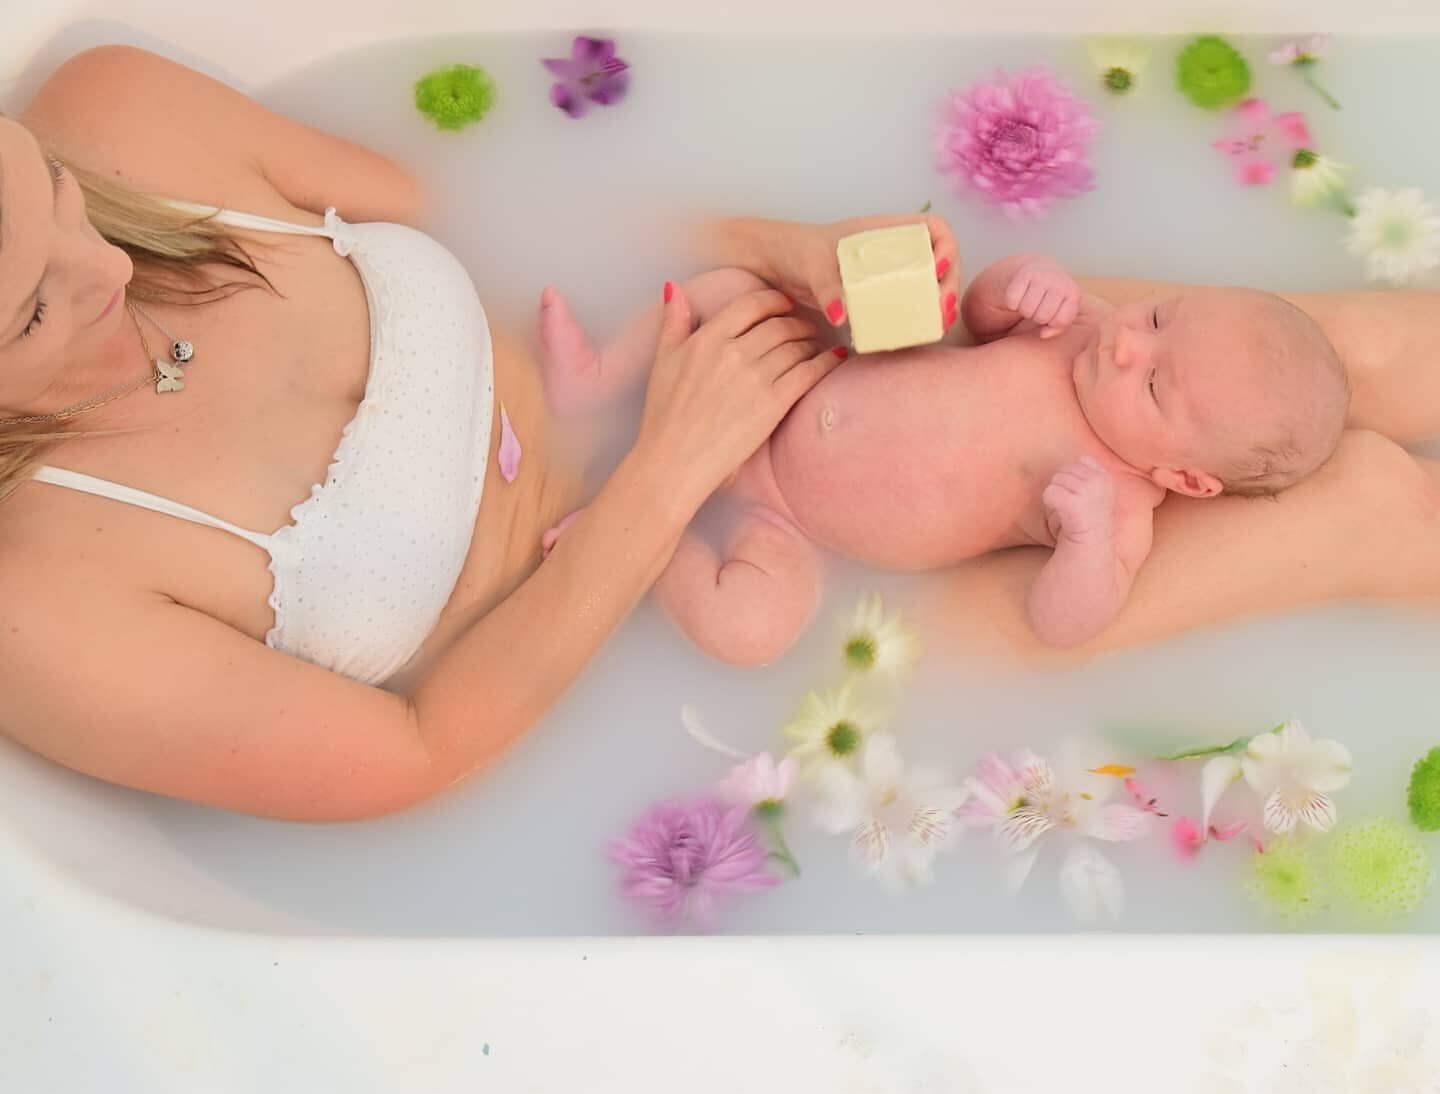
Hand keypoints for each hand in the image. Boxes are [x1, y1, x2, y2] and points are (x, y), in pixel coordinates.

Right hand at [634, 282, 845, 509]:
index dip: (775, 301)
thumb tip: (675, 288)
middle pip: (780, 325)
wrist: (673, 460)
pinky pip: (808, 373)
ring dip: (811, 342)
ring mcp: (756, 378)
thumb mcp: (663, 361)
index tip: (784, 304)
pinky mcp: (773, 404)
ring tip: (815, 345)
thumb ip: (673, 322)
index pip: (752, 305)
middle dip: (796, 323)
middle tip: (805, 328)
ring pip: (797, 347)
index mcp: (708, 338)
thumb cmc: (664, 416)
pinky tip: (834, 358)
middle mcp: (734, 352)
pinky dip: (825, 362)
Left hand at [762, 214, 960, 330]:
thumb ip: (826, 287)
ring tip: (937, 327)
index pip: (933, 229)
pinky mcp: (878, 298)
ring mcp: (888, 275)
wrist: (778, 266)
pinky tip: (913, 336)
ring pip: (928, 287)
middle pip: (940, 262)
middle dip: (949, 285)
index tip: (937, 269)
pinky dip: (916, 320)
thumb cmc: (796, 251)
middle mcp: (894, 252)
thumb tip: (841, 316)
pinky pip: (907, 307)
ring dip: (939, 307)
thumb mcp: (811, 264)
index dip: (946, 247)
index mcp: (886, 232)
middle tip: (942, 310)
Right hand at [1004, 257, 1080, 338]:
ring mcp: (1041, 277)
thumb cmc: (1052, 297)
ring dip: (1024, 310)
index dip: (1052, 323)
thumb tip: (1043, 334)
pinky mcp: (1023, 274)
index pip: (1060, 321)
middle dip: (1037, 317)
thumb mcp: (1061, 311)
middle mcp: (1059, 282)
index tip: (1051, 315)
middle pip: (1041, 317)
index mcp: (1073, 293)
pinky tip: (1019, 296)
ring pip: (1026, 309)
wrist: (1040, 268)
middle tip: (1038, 308)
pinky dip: (1013, 303)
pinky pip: (1012, 301)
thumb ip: (1057, 328)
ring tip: (1029, 302)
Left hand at [1042, 458, 1115, 546]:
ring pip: (1055, 480)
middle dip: (1063, 487)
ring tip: (1067, 511)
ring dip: (1056, 496)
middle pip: (1064, 470)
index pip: (1080, 461)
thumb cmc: (1087, 519)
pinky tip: (1060, 514)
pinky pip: (1050, 492)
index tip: (1080, 498)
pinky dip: (1049, 502)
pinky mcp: (1074, 502)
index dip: (1073, 479)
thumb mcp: (1094, 491)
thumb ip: (1088, 473)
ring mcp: (1088, 491)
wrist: (1090, 546)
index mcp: (1105, 477)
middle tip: (1072, 507)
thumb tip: (1080, 457)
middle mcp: (1099, 481)